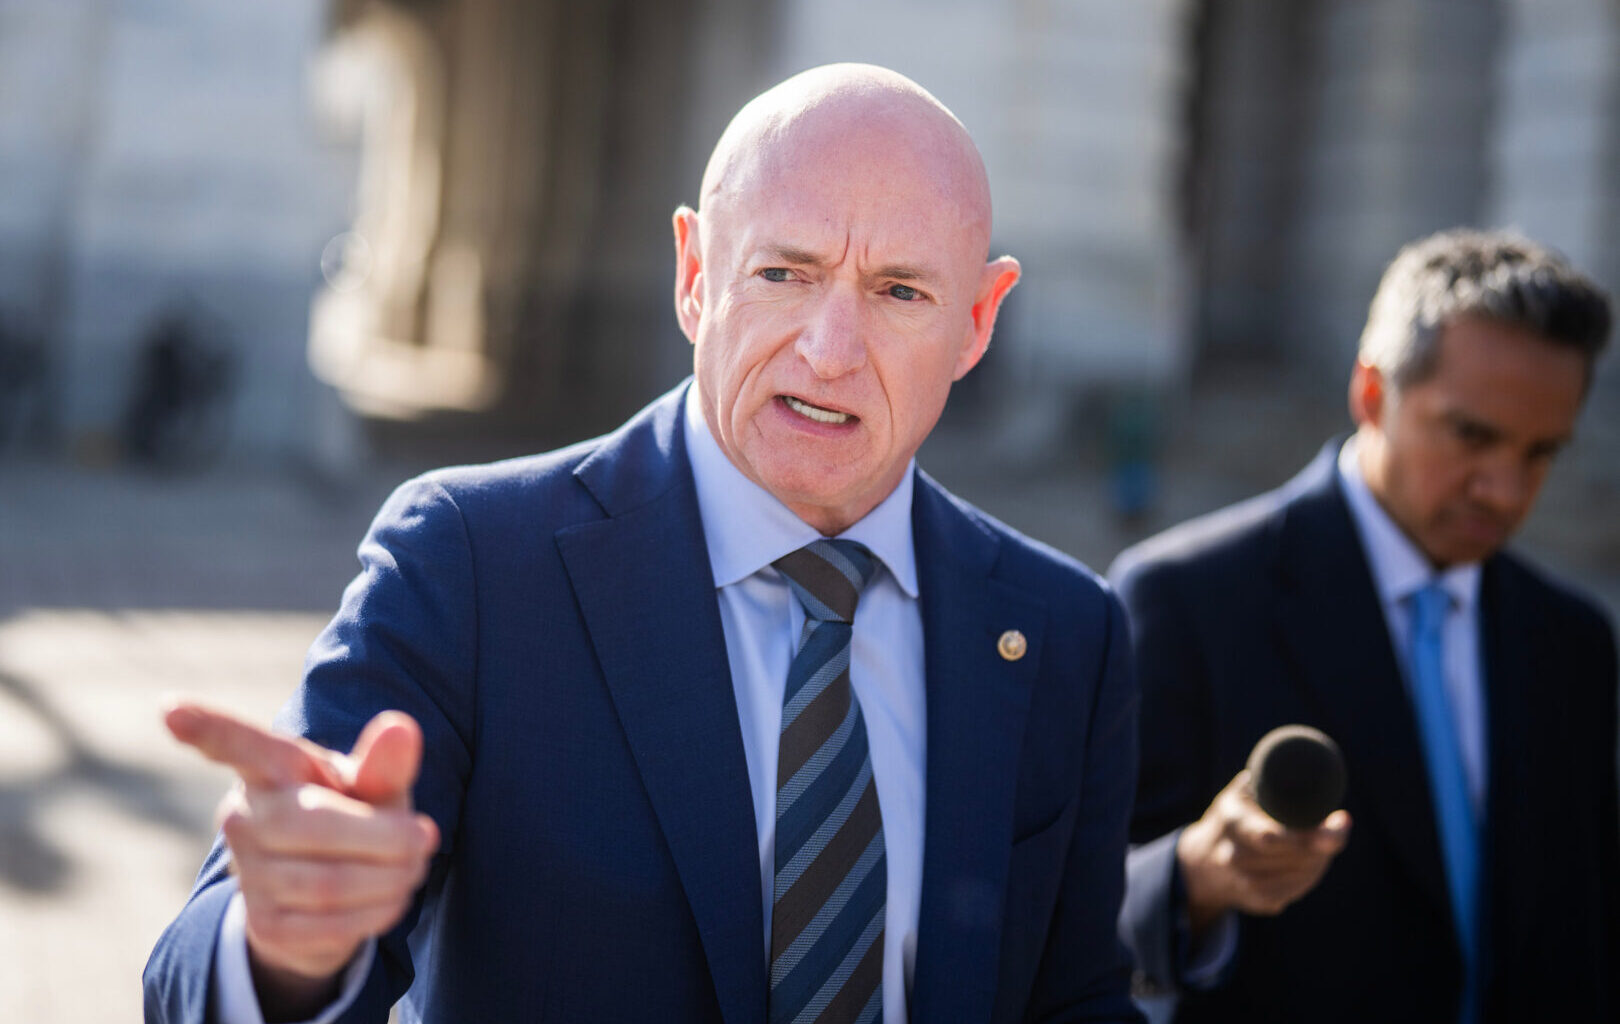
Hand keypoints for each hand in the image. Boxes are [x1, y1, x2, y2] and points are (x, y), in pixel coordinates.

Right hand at [165, 702, 439, 1020]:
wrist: (333, 895)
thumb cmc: (354, 816)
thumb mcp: (373, 786)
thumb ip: (386, 762)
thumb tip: (402, 726)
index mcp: (271, 769)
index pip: (238, 745)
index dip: (206, 727)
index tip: (170, 708)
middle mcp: (245, 817)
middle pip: (311, 824)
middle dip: (385, 837)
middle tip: (426, 837)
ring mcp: (248, 873)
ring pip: (329, 881)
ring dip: (391, 878)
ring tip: (414, 867)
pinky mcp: (263, 924)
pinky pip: (330, 923)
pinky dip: (377, 912)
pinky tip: (391, 898)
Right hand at [1176, 770, 1349, 935]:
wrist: (1202, 859)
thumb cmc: (1237, 815)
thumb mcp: (1246, 792)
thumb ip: (1280, 789)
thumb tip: (1338, 815)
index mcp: (1231, 821)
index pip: (1270, 837)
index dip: (1309, 835)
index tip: (1341, 822)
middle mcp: (1232, 855)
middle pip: (1294, 856)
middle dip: (1321, 844)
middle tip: (1335, 829)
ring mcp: (1243, 882)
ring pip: (1300, 875)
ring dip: (1318, 860)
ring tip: (1321, 844)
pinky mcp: (1257, 902)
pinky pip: (1294, 891)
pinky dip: (1307, 877)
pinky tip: (1309, 863)